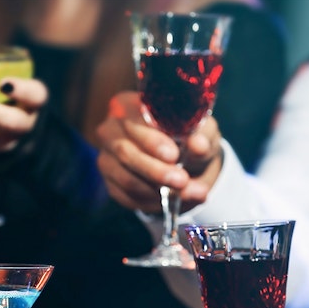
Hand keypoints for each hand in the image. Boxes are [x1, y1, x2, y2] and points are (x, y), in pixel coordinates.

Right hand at [95, 90, 222, 212]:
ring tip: (183, 193)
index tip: (173, 155)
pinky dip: (149, 202)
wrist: (186, 161)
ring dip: (155, 191)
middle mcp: (110, 130)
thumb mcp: (202, 130)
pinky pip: (125, 196)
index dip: (152, 140)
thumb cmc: (190, 136)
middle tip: (181, 181)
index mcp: (127, 105)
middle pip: (125, 152)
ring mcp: (106, 157)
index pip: (133, 121)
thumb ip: (201, 136)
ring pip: (125, 178)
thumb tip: (198, 145)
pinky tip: (168, 200)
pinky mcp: (109, 182)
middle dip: (155, 170)